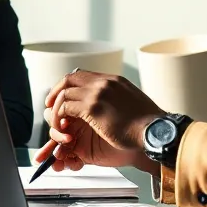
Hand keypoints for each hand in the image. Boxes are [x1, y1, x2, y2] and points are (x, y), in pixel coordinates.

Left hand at [35, 72, 163, 171]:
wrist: (156, 131)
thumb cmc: (148, 125)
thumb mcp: (133, 102)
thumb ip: (118, 99)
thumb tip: (111, 107)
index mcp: (113, 80)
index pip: (83, 75)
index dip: (69, 86)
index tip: (63, 97)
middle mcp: (104, 82)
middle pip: (69, 79)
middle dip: (56, 92)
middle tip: (49, 105)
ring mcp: (97, 93)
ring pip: (64, 94)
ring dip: (57, 109)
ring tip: (58, 123)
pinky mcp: (92, 108)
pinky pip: (65, 108)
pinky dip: (60, 118)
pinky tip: (63, 129)